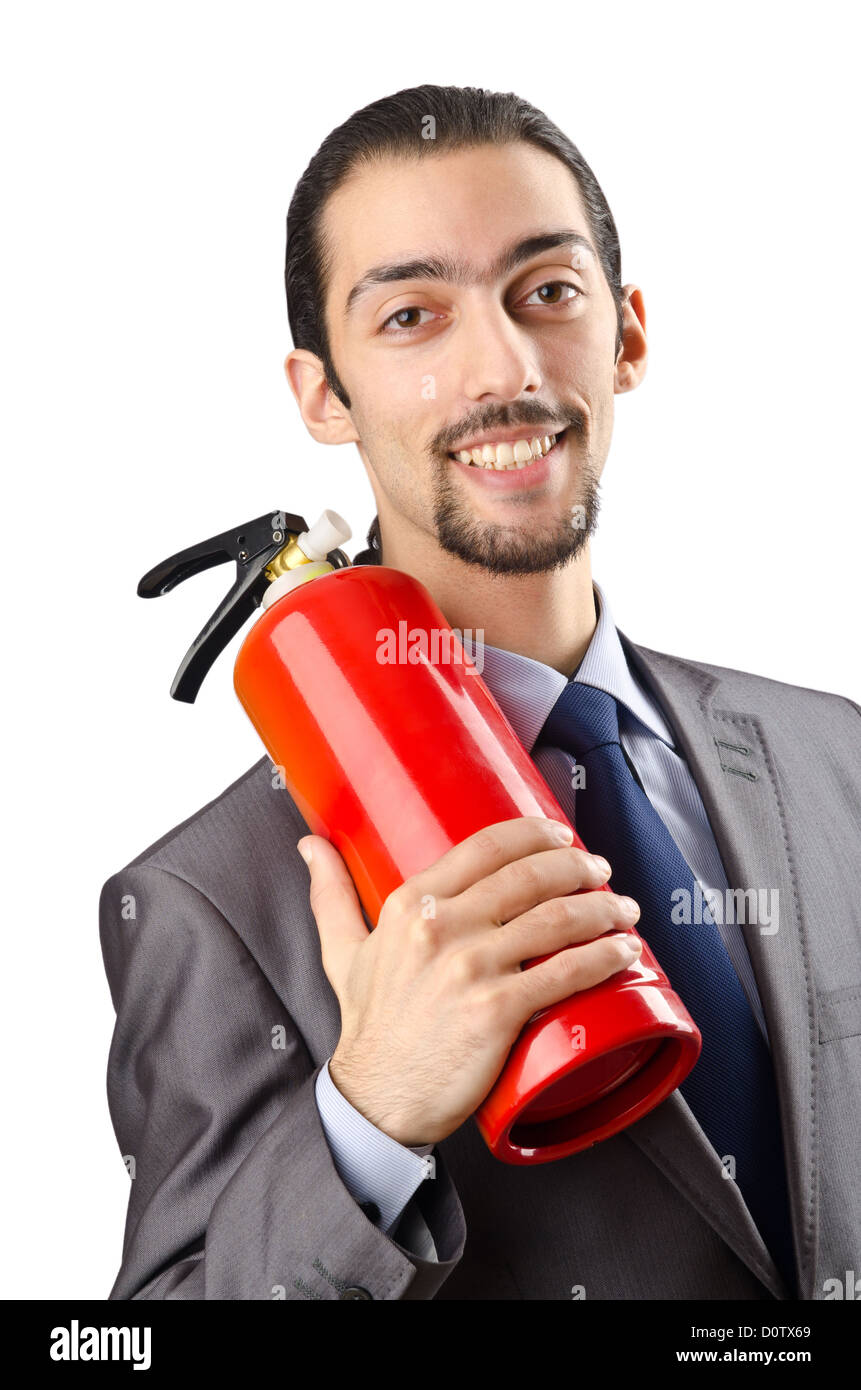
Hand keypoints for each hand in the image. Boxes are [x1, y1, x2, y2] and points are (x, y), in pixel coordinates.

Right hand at [297, 816, 640, 1146]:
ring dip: (602, 908)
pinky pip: (565, 972)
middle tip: (599, 869)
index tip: (561, 836)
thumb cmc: (370, 1025)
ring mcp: (470, 967)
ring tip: (624, 909)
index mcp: (409, 904)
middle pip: (530, 876)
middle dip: (578, 866)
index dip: (534, 834)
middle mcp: (441, 927)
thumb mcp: (344, 951)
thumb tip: (309, 845)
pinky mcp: (496, 1010)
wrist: (377, 1099)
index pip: (486, 846)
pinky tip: (624, 950)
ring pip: (556, 919)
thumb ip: (330, 894)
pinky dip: (604, 957)